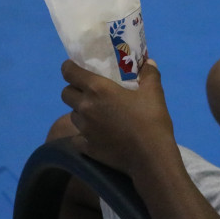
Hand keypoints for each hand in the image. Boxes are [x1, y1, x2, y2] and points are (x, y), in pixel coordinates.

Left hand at [60, 58, 177, 177]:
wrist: (150, 155)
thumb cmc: (151, 119)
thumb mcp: (154, 92)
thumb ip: (149, 74)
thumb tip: (148, 63)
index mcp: (97, 89)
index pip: (69, 72)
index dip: (69, 67)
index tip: (74, 66)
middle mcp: (85, 107)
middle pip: (65, 93)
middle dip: (73, 89)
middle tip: (89, 91)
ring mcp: (83, 129)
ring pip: (72, 114)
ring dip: (80, 111)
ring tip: (97, 114)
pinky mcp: (85, 147)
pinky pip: (77, 137)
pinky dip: (84, 134)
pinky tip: (97, 135)